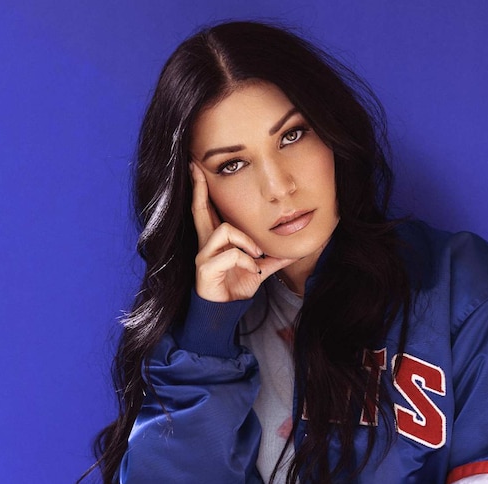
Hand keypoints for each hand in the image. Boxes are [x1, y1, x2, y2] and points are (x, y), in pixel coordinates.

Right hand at [190, 163, 294, 301]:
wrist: (225, 312)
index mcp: (216, 240)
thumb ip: (272, 259)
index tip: (195, 168)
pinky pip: (230, 255)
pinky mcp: (205, 269)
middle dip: (198, 188)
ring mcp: (203, 256)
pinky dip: (247, 262)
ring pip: (225, 230)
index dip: (201, 189)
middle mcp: (206, 244)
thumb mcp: (257, 269)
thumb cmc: (236, 286)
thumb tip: (291, 252)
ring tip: (257, 256)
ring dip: (247, 242)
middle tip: (196, 168)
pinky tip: (253, 271)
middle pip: (199, 210)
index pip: (206, 209)